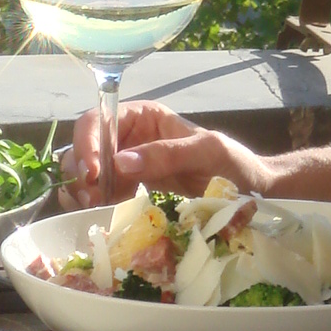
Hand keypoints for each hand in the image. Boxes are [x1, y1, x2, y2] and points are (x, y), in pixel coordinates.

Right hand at [57, 101, 271, 207]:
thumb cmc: (233, 163)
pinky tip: (100, 214)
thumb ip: (168, 153)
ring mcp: (125, 165)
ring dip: (82, 190)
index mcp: (143, 116)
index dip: (87, 142)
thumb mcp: (208, 151)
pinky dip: (92, 204)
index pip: (99, 119)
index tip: (92, 172)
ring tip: (95, 208)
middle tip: (91, 198)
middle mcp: (128, 137)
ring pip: (85, 172)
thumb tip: (121, 161)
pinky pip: (98, 194)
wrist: (249, 192)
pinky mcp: (127, 191)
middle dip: (81, 171)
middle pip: (84, 146)